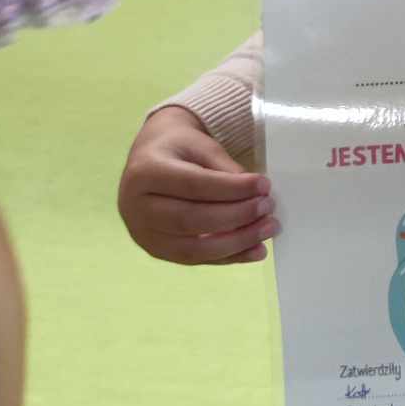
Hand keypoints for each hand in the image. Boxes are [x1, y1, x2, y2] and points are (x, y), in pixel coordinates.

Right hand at [118, 107, 276, 264]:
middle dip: (236, 216)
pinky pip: (195, 260)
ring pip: (192, 248)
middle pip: (190, 220)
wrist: (150, 160)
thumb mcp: (201, 146)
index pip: (193, 186)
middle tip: (268, 207)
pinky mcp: (156, 250)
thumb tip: (256, 195)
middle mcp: (136, 207)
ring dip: (236, 242)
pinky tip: (256, 251)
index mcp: (146, 173)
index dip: (231, 188)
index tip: (264, 185)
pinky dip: (229, 258)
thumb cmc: (179, 149)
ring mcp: (143, 234)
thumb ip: (225, 169)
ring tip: (268, 230)